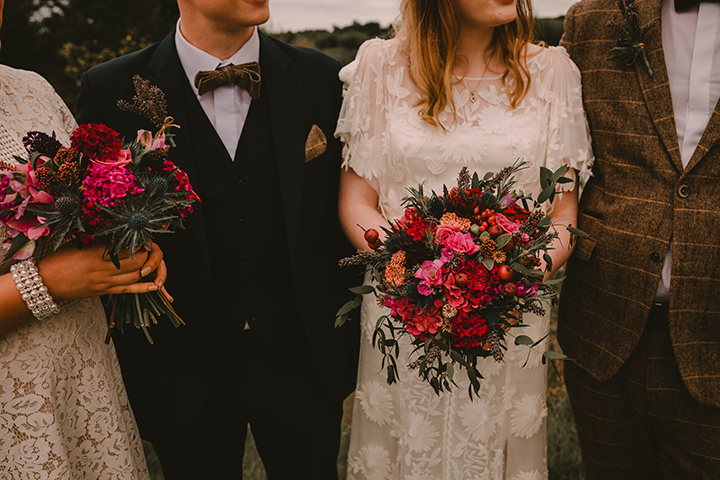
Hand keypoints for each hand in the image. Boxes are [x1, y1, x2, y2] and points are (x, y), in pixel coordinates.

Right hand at [37, 240, 166, 302]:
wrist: (44, 284)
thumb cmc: (58, 260)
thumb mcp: (77, 243)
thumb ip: (99, 239)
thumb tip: (117, 229)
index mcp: (97, 254)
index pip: (129, 248)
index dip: (142, 242)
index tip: (145, 236)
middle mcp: (105, 270)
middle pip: (139, 262)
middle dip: (150, 254)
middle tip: (151, 246)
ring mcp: (106, 283)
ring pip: (137, 276)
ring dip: (149, 268)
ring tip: (151, 259)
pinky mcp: (105, 292)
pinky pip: (130, 291)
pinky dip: (145, 288)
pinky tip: (156, 285)